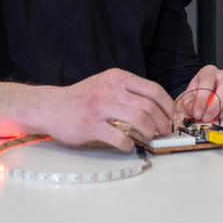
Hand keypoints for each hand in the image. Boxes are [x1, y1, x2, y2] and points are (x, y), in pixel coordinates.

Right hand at [39, 68, 176, 151]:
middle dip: (162, 122)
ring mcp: (100, 107)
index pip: (153, 90)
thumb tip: (156, 109)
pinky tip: (128, 145)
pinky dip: (129, 143)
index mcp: (117, 77)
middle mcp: (110, 89)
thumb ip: (128, 92)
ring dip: (150, 132)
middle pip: (149, 106)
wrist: (50, 106)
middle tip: (165, 132)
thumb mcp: (105, 84)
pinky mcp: (90, 125)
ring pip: (138, 119)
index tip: (172, 116)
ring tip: (150, 138)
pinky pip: (119, 137)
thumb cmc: (81, 98)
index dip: (168, 105)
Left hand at [178, 65, 222, 120]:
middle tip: (208, 117)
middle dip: (216, 106)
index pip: (207, 82)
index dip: (202, 100)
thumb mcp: (189, 96)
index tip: (198, 113)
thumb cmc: (200, 93)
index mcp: (209, 72)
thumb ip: (190, 103)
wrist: (207, 93)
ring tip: (221, 117)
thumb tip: (195, 110)